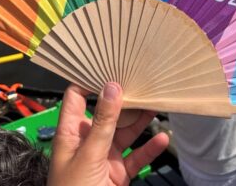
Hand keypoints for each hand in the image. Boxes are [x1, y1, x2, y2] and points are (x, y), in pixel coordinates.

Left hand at [47, 83, 168, 185]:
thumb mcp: (89, 154)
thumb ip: (103, 122)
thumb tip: (112, 86)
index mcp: (72, 133)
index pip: (77, 97)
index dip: (90, 78)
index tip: (108, 61)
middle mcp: (88, 141)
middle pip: (107, 112)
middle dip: (125, 97)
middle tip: (142, 77)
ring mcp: (104, 157)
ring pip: (125, 132)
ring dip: (141, 119)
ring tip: (158, 101)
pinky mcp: (118, 174)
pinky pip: (137, 157)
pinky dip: (150, 148)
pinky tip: (163, 137)